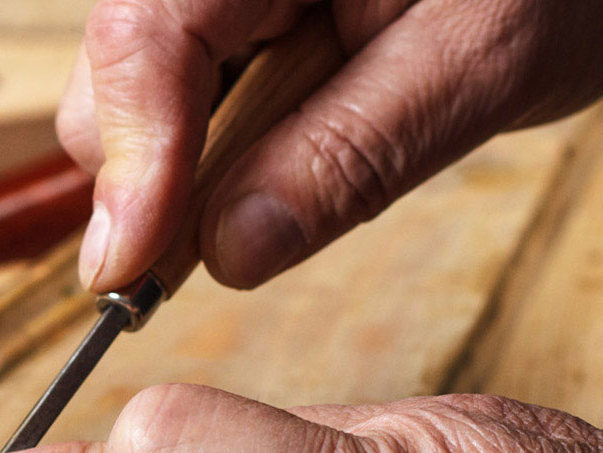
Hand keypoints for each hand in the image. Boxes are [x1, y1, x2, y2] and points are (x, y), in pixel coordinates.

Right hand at [58, 0, 602, 289]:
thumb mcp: (487, 58)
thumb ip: (353, 154)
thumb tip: (229, 252)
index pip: (143, 42)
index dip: (131, 170)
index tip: (130, 276)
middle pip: (115, 74)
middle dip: (153, 175)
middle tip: (221, 253)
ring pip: (138, 88)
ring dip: (191, 163)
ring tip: (292, 183)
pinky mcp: (238, 13)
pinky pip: (188, 85)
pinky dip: (221, 141)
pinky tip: (290, 150)